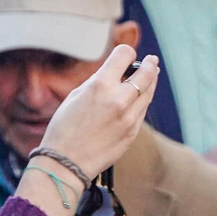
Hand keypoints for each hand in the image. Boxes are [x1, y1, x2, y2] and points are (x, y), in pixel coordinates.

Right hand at [38, 47, 157, 178]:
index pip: (124, 55)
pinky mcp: (133, 132)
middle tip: (152, 60)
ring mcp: (129, 117)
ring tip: (152, 73)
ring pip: (148, 92)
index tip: (127, 54)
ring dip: (151, 80)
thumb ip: (98, 82)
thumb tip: (114, 74)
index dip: (126, 52)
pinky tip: (142, 96)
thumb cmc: (64, 128)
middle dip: (149, 64)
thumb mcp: (76, 96)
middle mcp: (119, 99)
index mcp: (100, 85)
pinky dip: (143, 100)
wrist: (65, 163)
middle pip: (145, 73)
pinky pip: (143, 110)